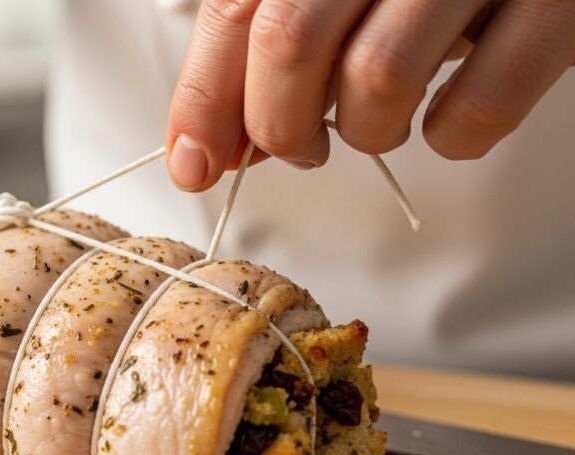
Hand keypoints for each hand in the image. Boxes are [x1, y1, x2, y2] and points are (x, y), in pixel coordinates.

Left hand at [166, 0, 574, 191]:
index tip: (193, 161)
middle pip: (290, 40)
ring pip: (377, 77)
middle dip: (276, 124)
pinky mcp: (556, 6)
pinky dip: (452, 138)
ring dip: (363, 132)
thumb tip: (218, 141)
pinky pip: (481, 105)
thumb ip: (277, 39)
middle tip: (295, 147)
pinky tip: (443, 123)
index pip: (236, 8)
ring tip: (375, 124)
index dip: (204, 98)